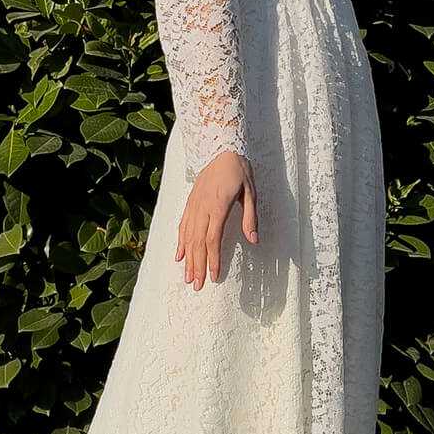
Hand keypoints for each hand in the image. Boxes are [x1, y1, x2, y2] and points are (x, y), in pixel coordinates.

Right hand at [175, 149, 258, 289]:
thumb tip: (254, 241)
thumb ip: (250, 217)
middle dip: (197, 265)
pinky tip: (179, 255)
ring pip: (188, 236)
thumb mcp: (251, 192)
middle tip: (197, 285)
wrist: (221, 147)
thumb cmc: (239, 170)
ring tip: (187, 276)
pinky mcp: (190, 202)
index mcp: (218, 206)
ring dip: (188, 258)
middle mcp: (202, 207)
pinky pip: (183, 225)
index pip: (213, 239)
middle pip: (197, 242)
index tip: (213, 276)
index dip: (212, 259)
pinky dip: (180, 242)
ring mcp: (194, 205)